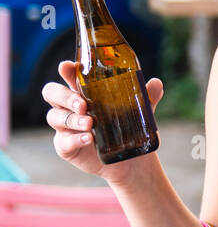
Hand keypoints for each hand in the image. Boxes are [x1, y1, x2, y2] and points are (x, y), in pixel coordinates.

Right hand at [42, 60, 163, 182]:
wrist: (130, 159)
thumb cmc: (128, 127)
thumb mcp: (139, 111)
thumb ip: (146, 97)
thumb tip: (156, 83)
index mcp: (84, 92)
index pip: (69, 76)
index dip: (66, 70)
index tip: (67, 66)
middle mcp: (70, 107)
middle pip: (52, 93)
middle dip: (65, 96)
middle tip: (83, 104)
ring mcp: (65, 127)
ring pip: (55, 116)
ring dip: (73, 119)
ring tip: (90, 123)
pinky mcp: (65, 146)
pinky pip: (63, 141)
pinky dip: (75, 139)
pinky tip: (89, 138)